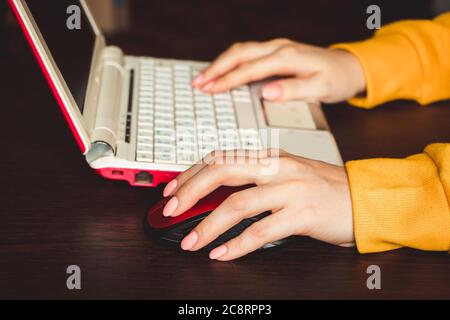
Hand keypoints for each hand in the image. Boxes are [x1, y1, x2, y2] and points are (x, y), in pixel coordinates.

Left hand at [162, 150, 353, 260]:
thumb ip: (254, 180)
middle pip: (222, 172)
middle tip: (171, 211)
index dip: (192, 173)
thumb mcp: (285, 175)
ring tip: (191, 241)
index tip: (173, 190)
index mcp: (271, 156)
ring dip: (209, 225)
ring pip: (238, 204)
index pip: (221, 158)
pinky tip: (222, 253)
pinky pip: (262, 231)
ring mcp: (291, 189)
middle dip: (190, 192)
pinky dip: (237, 244)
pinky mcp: (303, 214)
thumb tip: (216, 196)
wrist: (363, 199)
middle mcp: (278, 167)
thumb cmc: (323, 188)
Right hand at [192, 39, 365, 102]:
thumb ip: (293, 90)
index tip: (210, 89)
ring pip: (241, 50)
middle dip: (215, 68)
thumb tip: (266, 92)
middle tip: (197, 83)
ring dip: (220, 63)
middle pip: (239, 53)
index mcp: (288, 57)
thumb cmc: (336, 79)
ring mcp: (277, 48)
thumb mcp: (321, 89)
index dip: (228, 80)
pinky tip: (222, 72)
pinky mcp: (276, 52)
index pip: (250, 69)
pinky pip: (247, 53)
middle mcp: (279, 48)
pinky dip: (230, 62)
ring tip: (203, 78)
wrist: (349, 67)